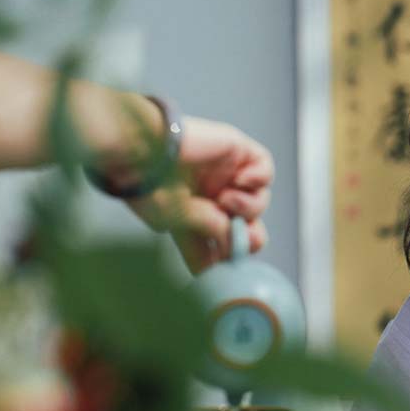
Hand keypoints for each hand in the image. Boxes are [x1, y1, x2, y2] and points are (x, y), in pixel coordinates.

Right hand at [127, 115, 273, 272]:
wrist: (145, 147)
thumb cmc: (151, 187)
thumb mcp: (180, 222)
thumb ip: (215, 231)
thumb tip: (241, 241)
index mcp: (192, 218)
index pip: (218, 246)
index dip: (227, 256)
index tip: (226, 262)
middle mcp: (209, 197)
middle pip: (246, 226)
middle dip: (250, 237)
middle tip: (245, 238)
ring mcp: (224, 174)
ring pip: (258, 201)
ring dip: (249, 207)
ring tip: (226, 200)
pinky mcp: (235, 150)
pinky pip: (264, 168)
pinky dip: (260, 177)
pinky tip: (241, 181)